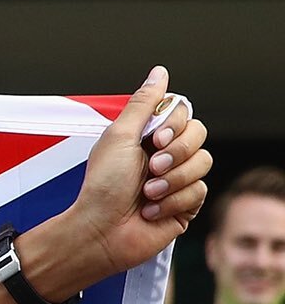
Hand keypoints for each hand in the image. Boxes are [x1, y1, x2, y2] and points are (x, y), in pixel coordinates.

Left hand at [65, 68, 209, 279]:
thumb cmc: (103, 185)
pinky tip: (151, 211)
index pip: (185, 115)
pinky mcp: (185, 207)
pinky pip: (199, 192)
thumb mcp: (119, 136)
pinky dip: (172, 202)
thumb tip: (160, 72)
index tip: (155, 140)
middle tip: (151, 168)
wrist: (100, 231)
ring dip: (172, 180)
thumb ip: (143, 104)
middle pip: (200, 135)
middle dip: (176, 153)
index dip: (176, 126)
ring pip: (203, 164)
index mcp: (150, 137)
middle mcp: (166, 156)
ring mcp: (177, 181)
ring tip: (147, 194)